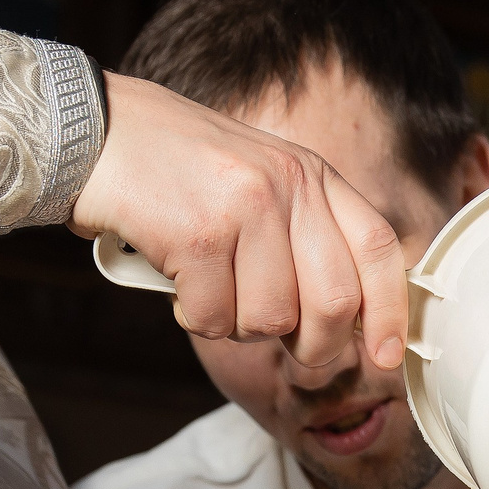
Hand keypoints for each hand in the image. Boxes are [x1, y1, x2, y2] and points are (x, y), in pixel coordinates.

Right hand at [70, 73, 407, 370]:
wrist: (99, 133)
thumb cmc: (179, 172)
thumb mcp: (261, 183)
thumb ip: (306, 236)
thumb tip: (348, 318)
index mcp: (312, 175)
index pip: (377, 249)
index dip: (389, 311)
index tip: (385, 354)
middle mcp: (288, 186)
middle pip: (334, 304)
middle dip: (310, 344)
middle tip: (277, 337)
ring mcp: (244, 207)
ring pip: (270, 320)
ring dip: (237, 326)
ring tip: (211, 289)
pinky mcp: (197, 233)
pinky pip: (214, 318)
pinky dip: (194, 316)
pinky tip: (179, 282)